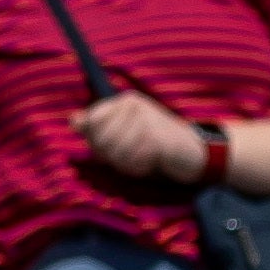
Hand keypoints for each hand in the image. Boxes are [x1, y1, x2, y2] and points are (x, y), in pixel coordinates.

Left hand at [76, 91, 212, 188]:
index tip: (114, 148)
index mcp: (123, 101)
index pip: (91, 122)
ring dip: (125, 164)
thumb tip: (73, 121)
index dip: (96, 142)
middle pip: (100, 139)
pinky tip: (151, 163)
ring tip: (141, 159)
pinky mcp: (156, 137)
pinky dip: (138, 168)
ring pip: (114, 151)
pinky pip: (131, 160)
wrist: (196, 152)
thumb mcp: (124, 133)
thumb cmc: (156, 145)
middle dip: (111, 156)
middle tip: (131, 156)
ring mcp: (145, 119)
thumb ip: (98, 127)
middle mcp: (133, 104)